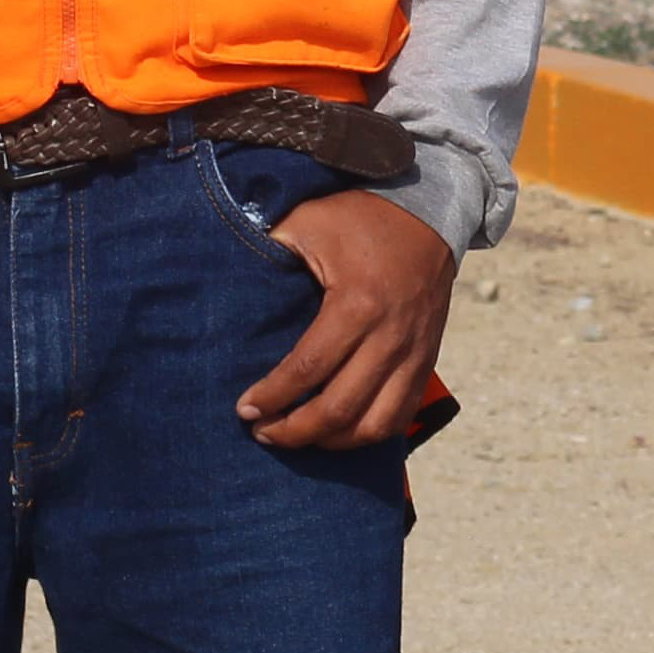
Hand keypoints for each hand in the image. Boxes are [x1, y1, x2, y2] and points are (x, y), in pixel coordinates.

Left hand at [236, 188, 454, 451]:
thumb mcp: (310, 220)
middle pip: (339, 409)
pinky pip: (400, 416)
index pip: (307, 368)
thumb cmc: (361, 217)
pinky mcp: (427, 360)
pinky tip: (339, 431)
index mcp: (356, 303)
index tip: (244, 409)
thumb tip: (225, 270)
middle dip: (294, 431)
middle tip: (262, 432)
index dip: (272, 397)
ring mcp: (413, 352)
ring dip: (331, 441)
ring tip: (299, 436)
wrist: (428, 211)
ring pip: (373, 425)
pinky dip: (367, 433)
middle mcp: (389, 336)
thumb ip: (270, 244)